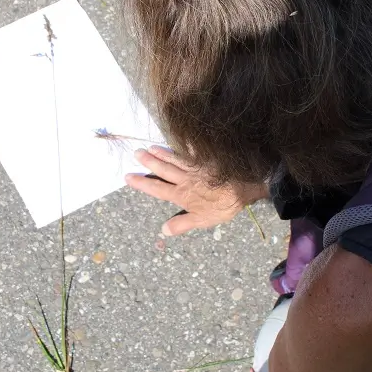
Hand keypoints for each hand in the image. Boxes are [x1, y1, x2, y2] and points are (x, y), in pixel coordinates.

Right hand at [125, 146, 268, 235]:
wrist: (243, 189)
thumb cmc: (222, 207)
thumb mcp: (201, 220)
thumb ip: (182, 224)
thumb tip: (163, 229)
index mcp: (181, 194)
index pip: (158, 189)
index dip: (142, 183)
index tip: (129, 176)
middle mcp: (185, 179)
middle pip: (163, 170)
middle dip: (149, 162)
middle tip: (136, 153)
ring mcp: (196, 168)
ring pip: (175, 160)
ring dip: (162, 154)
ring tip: (151, 148)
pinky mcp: (207, 160)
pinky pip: (194, 152)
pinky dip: (187, 147)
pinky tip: (183, 141)